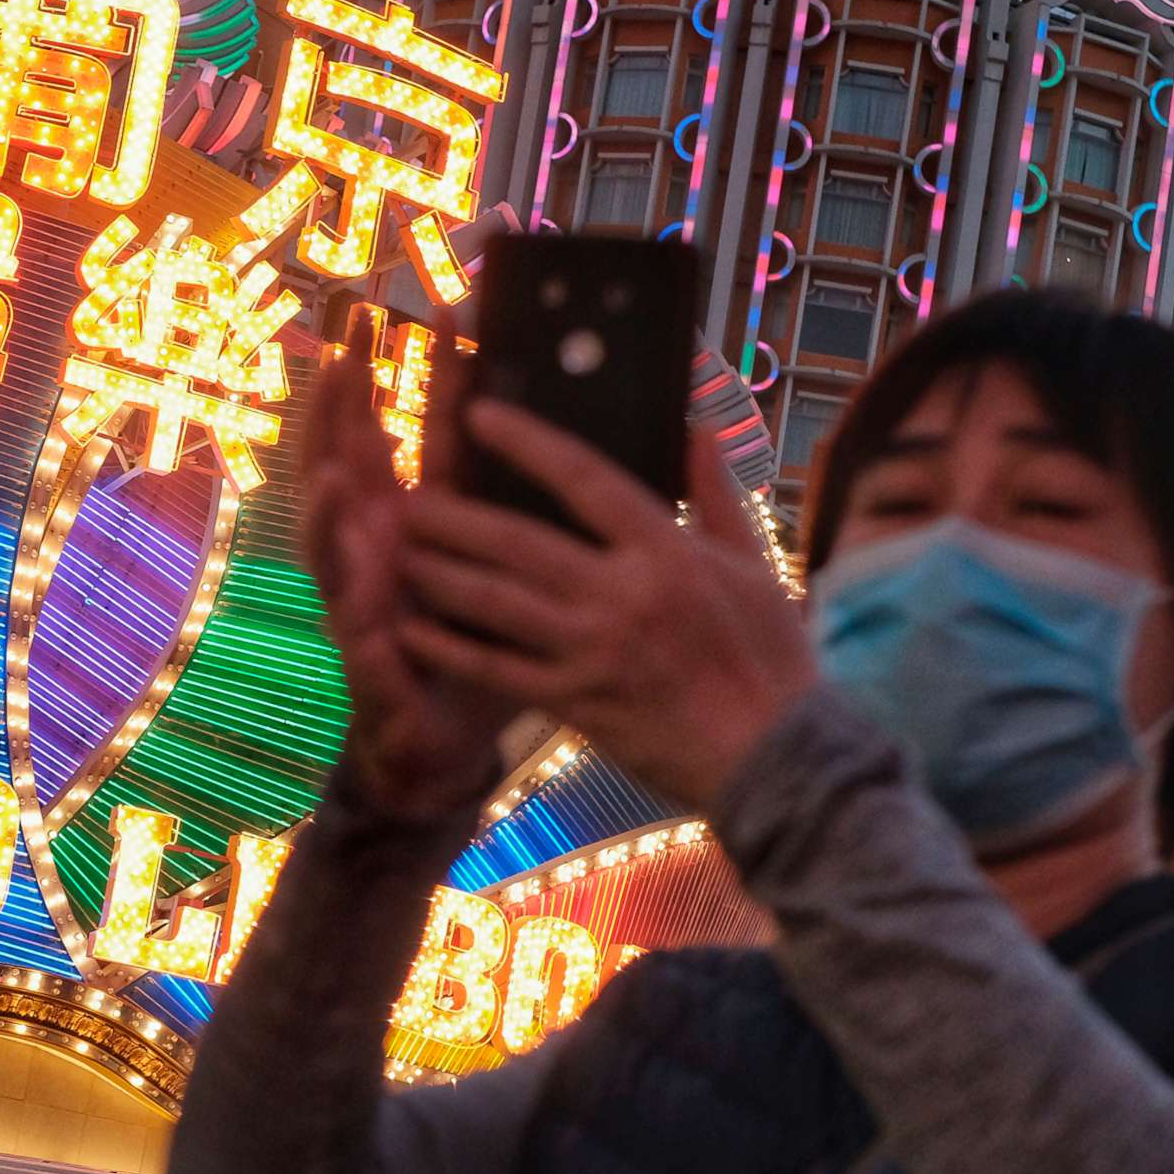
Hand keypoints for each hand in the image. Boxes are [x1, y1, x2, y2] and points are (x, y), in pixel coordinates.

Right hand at [305, 313, 514, 818]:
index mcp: (410, 514)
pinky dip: (364, 640)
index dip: (411, 373)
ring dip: (326, 518)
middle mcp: (372, 549)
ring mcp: (359, 606)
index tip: (425, 311)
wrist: (443, 735)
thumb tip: (572, 422)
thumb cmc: (475, 635)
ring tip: (334, 480)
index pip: (408, 429)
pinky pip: (363, 655)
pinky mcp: (370, 672)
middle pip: (340, 466)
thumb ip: (515, 495)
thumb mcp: (500, 553)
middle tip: (342, 356)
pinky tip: (365, 625)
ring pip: (330, 554)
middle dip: (336, 414)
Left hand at [391, 400, 814, 810]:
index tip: (479, 415)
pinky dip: (450, 648)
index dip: (526, 443)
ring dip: (440, 573)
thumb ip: (713, 492)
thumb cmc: (769, 658)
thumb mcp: (754, 564)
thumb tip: (693, 424)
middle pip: (518, 542)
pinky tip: (409, 628)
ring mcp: (592, 652)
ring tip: (398, 550)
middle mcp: (621, 596)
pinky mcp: (574, 702)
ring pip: (495, 603)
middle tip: (407, 494)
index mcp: (665, 552)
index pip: (584, 479)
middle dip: (454, 517)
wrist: (775, 758)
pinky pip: (497, 670)